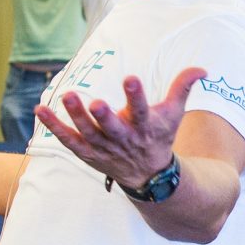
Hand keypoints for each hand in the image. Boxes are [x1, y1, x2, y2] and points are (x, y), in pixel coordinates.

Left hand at [36, 66, 206, 192]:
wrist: (148, 176)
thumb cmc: (159, 136)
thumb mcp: (174, 114)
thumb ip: (183, 88)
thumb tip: (203, 68)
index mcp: (145, 127)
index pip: (142, 110)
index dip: (136, 96)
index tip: (131, 79)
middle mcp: (124, 139)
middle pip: (113, 127)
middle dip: (104, 116)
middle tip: (95, 102)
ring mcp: (104, 148)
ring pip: (88, 133)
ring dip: (76, 116)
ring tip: (67, 95)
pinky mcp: (88, 152)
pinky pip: (68, 140)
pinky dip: (54, 127)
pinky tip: (41, 109)